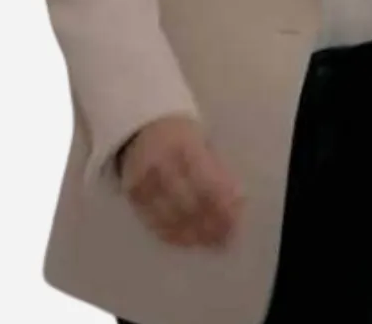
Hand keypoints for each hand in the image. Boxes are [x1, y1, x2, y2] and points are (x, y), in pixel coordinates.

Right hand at [117, 113, 244, 248]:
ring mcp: (144, 183)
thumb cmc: (181, 137)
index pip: (207, 184)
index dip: (223, 208)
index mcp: (185, 147)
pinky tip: (190, 241)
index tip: (237, 223)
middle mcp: (162, 166)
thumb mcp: (203, 144)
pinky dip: (174, 236)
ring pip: (171, 219)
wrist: (139, 127)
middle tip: (227, 240)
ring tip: (213, 244)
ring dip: (195, 235)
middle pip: (189, 206)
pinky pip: (154, 223)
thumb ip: (219, 172)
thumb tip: (238, 205)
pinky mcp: (133, 198)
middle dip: (210, 226)